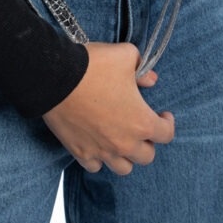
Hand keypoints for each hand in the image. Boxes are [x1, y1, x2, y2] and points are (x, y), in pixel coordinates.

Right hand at [41, 42, 174, 174]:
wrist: (55, 77)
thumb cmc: (93, 66)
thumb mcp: (125, 55)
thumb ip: (142, 68)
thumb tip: (150, 79)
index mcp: (141, 122)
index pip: (166, 134)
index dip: (167, 123)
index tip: (163, 114)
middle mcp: (124, 143)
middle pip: (147, 156)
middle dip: (147, 141)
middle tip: (139, 126)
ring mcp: (102, 151)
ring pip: (123, 168)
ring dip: (126, 155)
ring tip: (121, 139)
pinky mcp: (80, 152)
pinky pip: (95, 166)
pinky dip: (99, 158)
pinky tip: (98, 144)